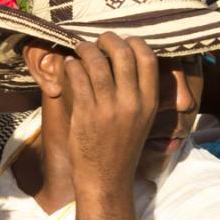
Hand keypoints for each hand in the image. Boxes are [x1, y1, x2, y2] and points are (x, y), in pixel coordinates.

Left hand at [64, 33, 158, 194]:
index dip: (134, 42)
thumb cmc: (121, 148)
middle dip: (108, 39)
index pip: (148, 58)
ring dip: (86, 49)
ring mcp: (108, 108)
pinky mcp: (86, 114)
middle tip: (98, 40)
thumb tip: (124, 60)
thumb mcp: (142, 120)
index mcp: (149, 102)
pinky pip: (78, 77)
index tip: (123, 42)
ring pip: (97, 62)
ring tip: (80, 48)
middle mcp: (132, 102)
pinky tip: (70, 65)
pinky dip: (72, 66)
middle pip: (122, 53)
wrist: (106, 180)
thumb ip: (138, 93)